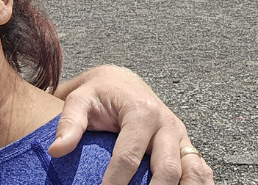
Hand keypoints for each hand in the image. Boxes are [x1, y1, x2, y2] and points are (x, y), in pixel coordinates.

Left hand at [50, 65, 213, 184]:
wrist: (122, 81)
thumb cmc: (99, 94)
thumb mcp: (80, 100)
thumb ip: (69, 123)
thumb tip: (57, 150)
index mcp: (141, 111)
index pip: (128, 155)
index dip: (115, 181)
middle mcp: (166, 124)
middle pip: (167, 168)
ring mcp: (180, 137)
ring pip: (193, 170)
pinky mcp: (186, 146)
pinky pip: (200, 169)